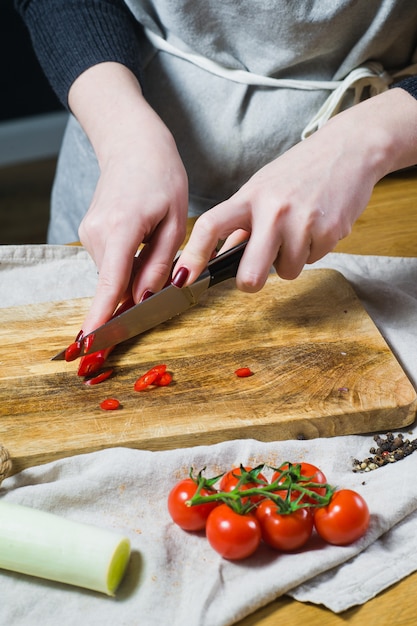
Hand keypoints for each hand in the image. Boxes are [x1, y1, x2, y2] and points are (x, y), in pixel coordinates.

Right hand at [68, 63, 187, 333]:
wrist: (133, 144)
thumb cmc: (162, 177)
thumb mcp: (174, 221)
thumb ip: (158, 264)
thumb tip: (142, 299)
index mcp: (121, 228)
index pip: (110, 283)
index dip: (101, 317)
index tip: (89, 345)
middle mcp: (96, 233)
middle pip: (115, 284)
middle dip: (135, 295)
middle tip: (161, 276)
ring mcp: (89, 232)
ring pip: (114, 274)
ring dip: (134, 274)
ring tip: (155, 239)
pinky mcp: (90, 232)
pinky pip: (111, 262)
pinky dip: (126, 264)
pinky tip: (142, 239)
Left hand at [173, 88, 416, 291]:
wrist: (350, 148)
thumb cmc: (301, 170)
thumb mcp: (263, 188)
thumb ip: (242, 223)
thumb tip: (221, 255)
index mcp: (249, 197)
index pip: (210, 226)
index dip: (193, 257)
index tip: (181, 279)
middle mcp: (273, 209)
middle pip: (250, 274)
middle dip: (250, 283)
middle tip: (255, 274)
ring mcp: (302, 221)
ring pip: (286, 271)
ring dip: (290, 260)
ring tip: (299, 230)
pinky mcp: (331, 230)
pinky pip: (313, 261)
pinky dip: (314, 250)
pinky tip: (318, 225)